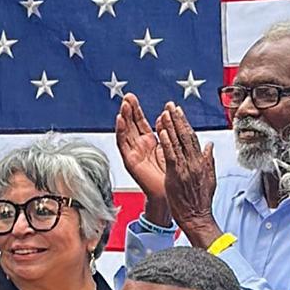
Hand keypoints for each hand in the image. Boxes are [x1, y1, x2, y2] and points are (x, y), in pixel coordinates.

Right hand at [115, 94, 169, 222]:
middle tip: (126, 96)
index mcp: (149, 142)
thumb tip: (163, 116)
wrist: (169, 193)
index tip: (132, 97)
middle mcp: (139, 146)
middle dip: (128, 110)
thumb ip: (165, 131)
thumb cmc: (170, 174)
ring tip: (123, 105)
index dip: (136, 110)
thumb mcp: (169, 147)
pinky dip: (120, 131)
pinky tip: (120, 120)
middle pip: (131, 124)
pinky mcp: (130, 161)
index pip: (140, 122)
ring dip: (124, 117)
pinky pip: (123, 144)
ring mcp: (133, 153)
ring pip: (126, 131)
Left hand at [157, 102, 221, 247]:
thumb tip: (209, 146)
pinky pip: (171, 155)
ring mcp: (185, 168)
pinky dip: (167, 142)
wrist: (197, 217)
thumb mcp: (209, 179)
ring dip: (171, 126)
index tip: (179, 112)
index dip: (185, 124)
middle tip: (171, 105)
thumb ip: (208, 160)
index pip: (192, 138)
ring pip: (178, 143)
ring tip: (165, 112)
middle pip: (185, 136)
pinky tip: (162, 131)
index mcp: (201, 162)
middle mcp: (194, 162)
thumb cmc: (200, 202)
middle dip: (177, 119)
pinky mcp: (176, 175)